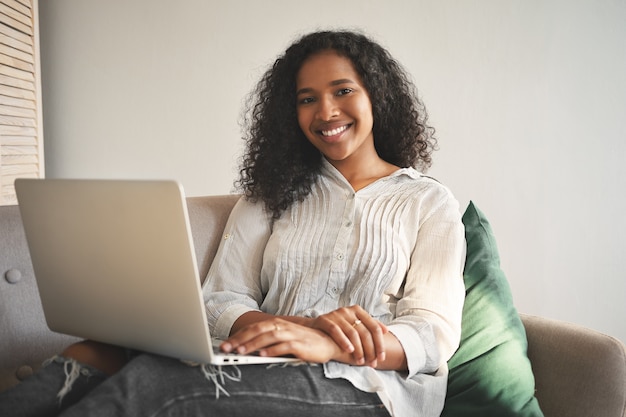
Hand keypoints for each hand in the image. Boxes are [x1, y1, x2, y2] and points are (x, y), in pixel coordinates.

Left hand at [220, 318, 345, 363]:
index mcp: (277, 324)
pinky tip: (262, 356)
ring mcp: (292, 334)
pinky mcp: (301, 345)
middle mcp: (283, 326)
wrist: (329, 343)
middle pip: (258, 330)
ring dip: (253, 344)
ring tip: (240, 352)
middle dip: (240, 339)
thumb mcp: (283, 339)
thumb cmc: (304, 342)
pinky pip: (285, 346)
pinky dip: (273, 350)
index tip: (224, 344)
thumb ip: (268, 341)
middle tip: (225, 348)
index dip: (238, 335)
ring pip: (269, 337)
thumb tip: (247, 349)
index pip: (254, 327)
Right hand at [309, 305, 387, 366]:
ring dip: (359, 349)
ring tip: (360, 361)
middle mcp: (348, 310)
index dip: (379, 343)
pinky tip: (349, 351)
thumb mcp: (354, 324)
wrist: (313, 327)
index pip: (374, 327)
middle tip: (372, 362)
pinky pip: (336, 331)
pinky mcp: (324, 320)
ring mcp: (336, 314)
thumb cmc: (338, 328)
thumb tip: (386, 330)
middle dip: (370, 349)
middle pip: (364, 331)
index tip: (381, 358)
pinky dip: (344, 341)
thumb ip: (368, 326)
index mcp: (358, 310)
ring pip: (352, 333)